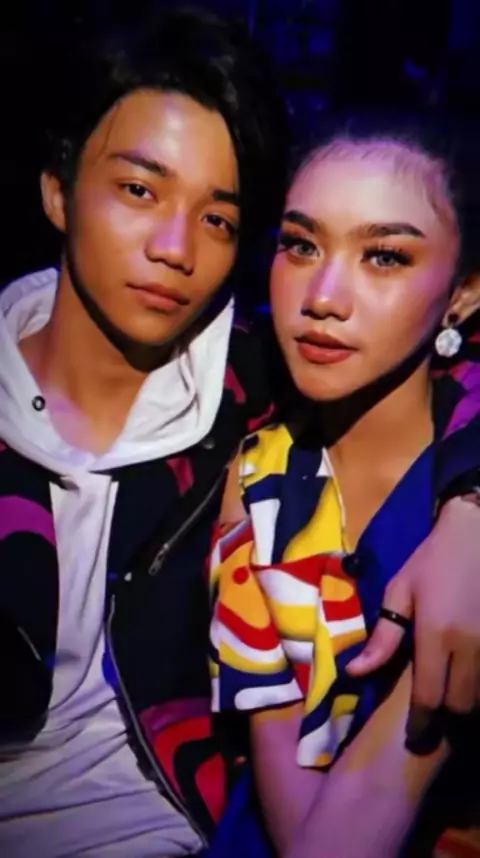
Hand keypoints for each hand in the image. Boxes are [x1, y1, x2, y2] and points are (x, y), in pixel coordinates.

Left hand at [346, 498, 479, 749]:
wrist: (478, 534)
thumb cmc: (432, 561)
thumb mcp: (400, 592)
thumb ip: (383, 637)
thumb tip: (355, 672)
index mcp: (436, 635)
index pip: (430, 697)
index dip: (421, 724)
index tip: (414, 737)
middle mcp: (469, 647)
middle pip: (461, 706)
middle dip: (445, 718)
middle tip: (430, 719)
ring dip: (464, 704)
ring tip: (447, 700)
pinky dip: (477, 686)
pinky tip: (466, 679)